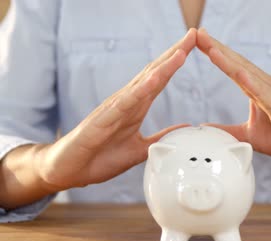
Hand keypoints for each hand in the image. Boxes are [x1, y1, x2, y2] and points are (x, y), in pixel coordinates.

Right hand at [37, 29, 196, 190]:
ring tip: (181, 52)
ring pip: (142, 84)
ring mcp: (114, 108)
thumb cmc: (100, 157)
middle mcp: (126, 102)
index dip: (176, 63)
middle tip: (194, 34)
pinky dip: (140, 90)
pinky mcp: (102, 120)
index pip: (160, 80)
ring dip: (162, 68)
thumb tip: (185, 127)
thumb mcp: (140, 149)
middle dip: (174, 54)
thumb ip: (161, 137)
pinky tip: (154, 79)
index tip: (194, 46)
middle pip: (154, 73)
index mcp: (136, 107)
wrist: (68, 170)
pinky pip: (124, 103)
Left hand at [196, 28, 270, 170]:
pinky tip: (241, 75)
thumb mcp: (251, 135)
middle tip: (198, 33)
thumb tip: (205, 128)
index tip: (198, 40)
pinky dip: (254, 85)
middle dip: (218, 49)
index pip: (235, 68)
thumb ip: (228, 130)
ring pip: (250, 77)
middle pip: (239, 65)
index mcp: (261, 91)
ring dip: (230, 62)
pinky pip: (268, 97)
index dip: (217, 54)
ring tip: (211, 48)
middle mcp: (269, 88)